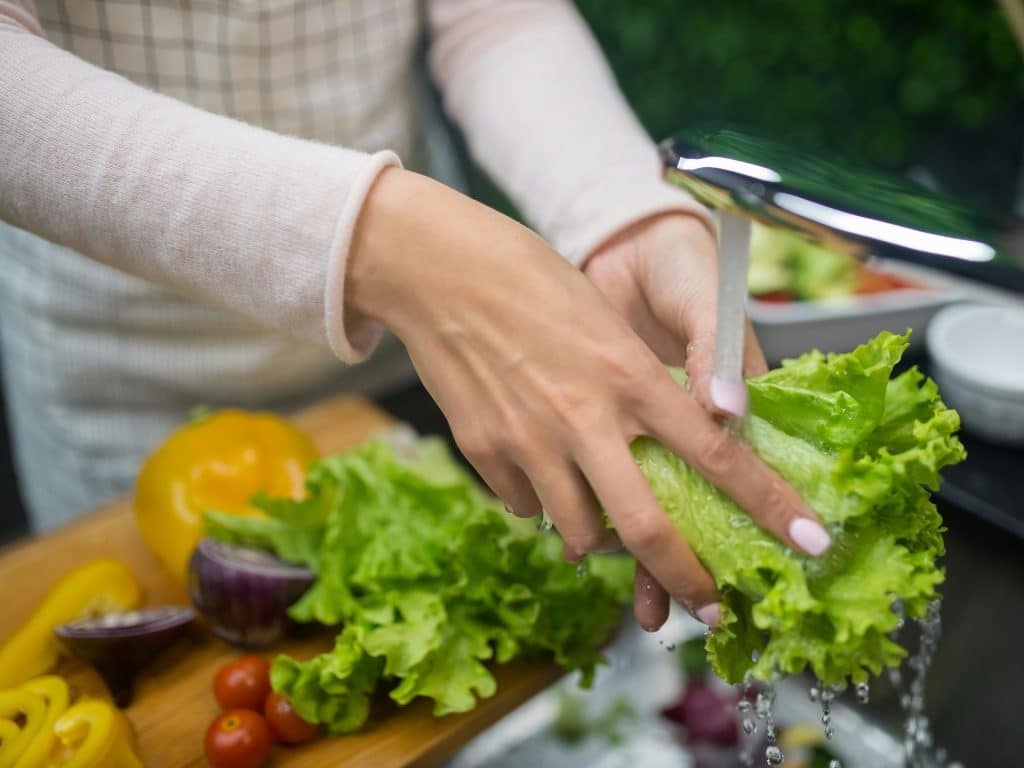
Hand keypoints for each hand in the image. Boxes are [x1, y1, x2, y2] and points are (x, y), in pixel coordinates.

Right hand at [347, 170, 828, 629]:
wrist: (436, 267)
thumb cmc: (529, 278)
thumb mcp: (604, 321)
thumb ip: (638, 388)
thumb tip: (669, 439)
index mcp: (630, 375)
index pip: (717, 452)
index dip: (770, 503)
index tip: (810, 540)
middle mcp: (585, 417)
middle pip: (647, 526)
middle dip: (686, 579)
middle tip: (709, 607)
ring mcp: (529, 440)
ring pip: (578, 532)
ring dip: (599, 540)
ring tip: (601, 523)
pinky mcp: (483, 451)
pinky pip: (525, 506)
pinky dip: (542, 503)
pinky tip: (540, 470)